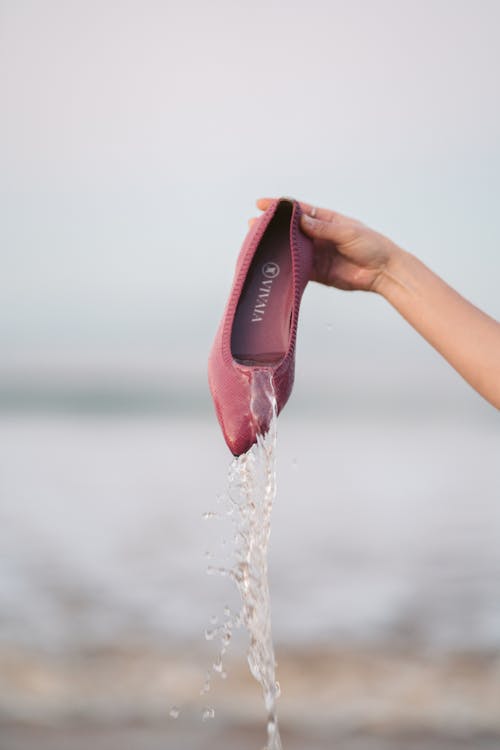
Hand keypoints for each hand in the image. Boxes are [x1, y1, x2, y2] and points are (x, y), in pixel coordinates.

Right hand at [251, 197, 400, 292]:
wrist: (383, 272)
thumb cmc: (372, 245)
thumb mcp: (347, 231)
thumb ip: (323, 228)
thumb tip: (300, 220)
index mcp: (327, 220)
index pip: (299, 211)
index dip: (280, 207)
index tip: (262, 204)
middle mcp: (319, 236)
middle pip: (291, 230)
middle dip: (272, 228)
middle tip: (253, 227)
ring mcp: (317, 254)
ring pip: (291, 250)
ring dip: (276, 248)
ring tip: (257, 246)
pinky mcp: (318, 272)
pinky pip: (298, 269)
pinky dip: (287, 267)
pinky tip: (273, 265)